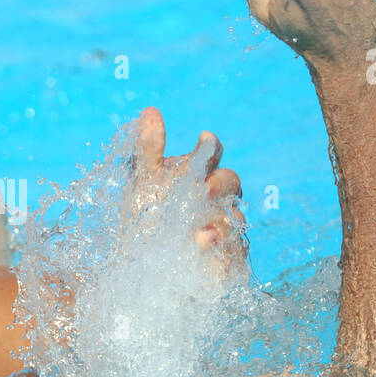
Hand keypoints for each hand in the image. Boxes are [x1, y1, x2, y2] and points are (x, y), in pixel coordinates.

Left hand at [129, 106, 246, 264]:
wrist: (140, 266)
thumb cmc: (144, 219)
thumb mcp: (141, 182)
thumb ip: (148, 148)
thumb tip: (151, 110)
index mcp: (197, 173)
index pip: (212, 152)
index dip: (210, 146)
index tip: (204, 139)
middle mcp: (215, 197)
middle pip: (230, 181)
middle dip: (220, 183)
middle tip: (202, 188)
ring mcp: (224, 225)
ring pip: (235, 215)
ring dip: (219, 220)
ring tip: (196, 232)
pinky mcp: (228, 255)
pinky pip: (235, 249)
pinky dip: (219, 246)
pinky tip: (202, 245)